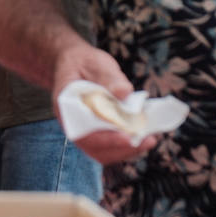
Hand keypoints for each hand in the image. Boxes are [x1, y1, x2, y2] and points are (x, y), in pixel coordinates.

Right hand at [52, 42, 155, 164]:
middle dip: (123, 149)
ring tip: (150, 139)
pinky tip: (143, 136)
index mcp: (65, 108)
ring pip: (103, 153)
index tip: (127, 137)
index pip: (83, 131)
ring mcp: (83, 133)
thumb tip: (124, 92)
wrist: (72, 64)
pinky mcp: (95, 134)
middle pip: (95, 149)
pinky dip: (127, 147)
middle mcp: (72, 125)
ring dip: (128, 151)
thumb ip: (108, 76)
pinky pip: (110, 149)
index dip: (105, 138)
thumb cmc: (84, 62)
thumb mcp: (95, 62)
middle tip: (149, 140)